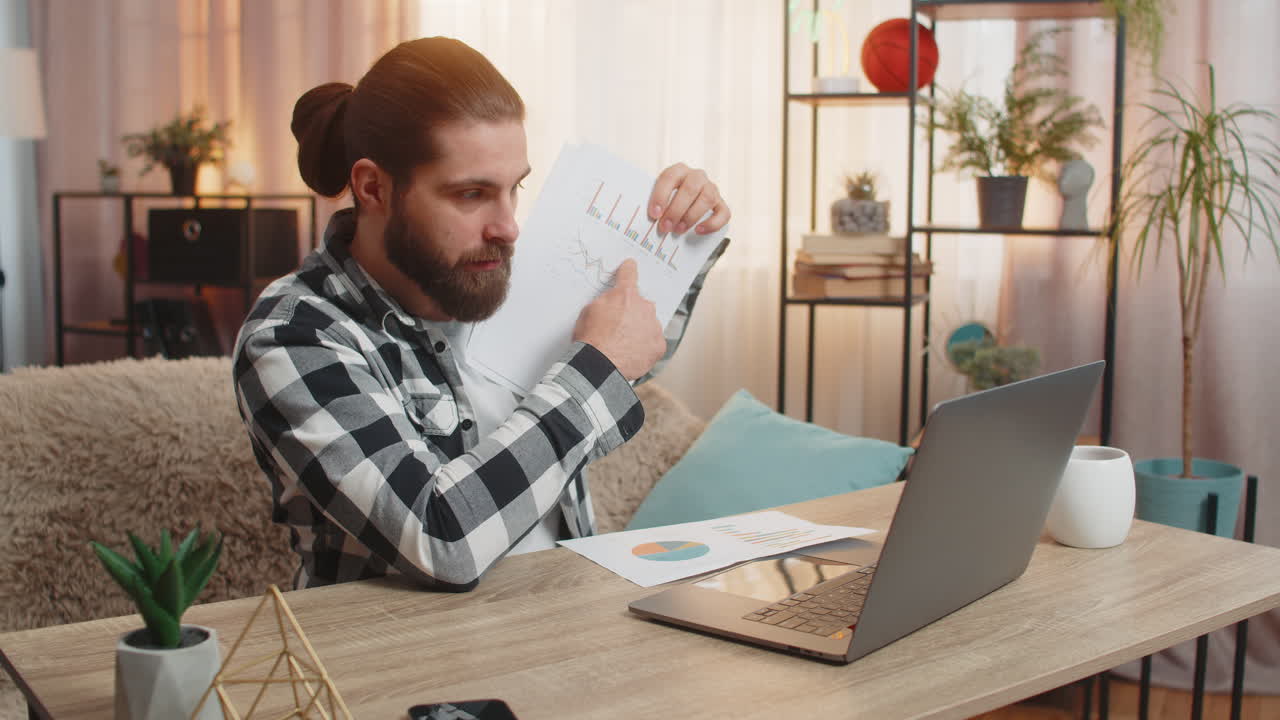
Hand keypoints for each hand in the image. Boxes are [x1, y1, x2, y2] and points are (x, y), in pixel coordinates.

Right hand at [573, 259, 665, 379]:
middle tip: (618, 327)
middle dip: (631, 312)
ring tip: (623, 344)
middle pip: (640, 304)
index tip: (630, 266)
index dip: (628, 270)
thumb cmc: (591, 339)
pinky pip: (653, 342)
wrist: (600, 365)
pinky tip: (632, 353)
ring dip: (639, 330)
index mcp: (625, 295)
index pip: (629, 274)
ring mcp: (654, 326)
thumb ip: (605, 301)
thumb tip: (612, 302)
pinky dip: (645, 346)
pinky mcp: (659, 345)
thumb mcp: (589, 311)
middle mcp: (644, 307)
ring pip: (648, 324)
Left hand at [648, 163, 730, 235]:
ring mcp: (711, 189)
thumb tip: (646, 219)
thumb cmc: (668, 200)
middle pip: (690, 189)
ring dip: (691, 216)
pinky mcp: (721, 204)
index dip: (661, 195)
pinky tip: (699, 230)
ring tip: (678, 230)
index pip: (669, 177)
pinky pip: (723, 213)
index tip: (654, 214)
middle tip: (665, 227)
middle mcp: (697, 176)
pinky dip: (712, 224)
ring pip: (707, 199)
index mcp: (679, 170)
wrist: (686, 203)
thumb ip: (655, 203)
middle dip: (676, 210)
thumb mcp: (659, 196)